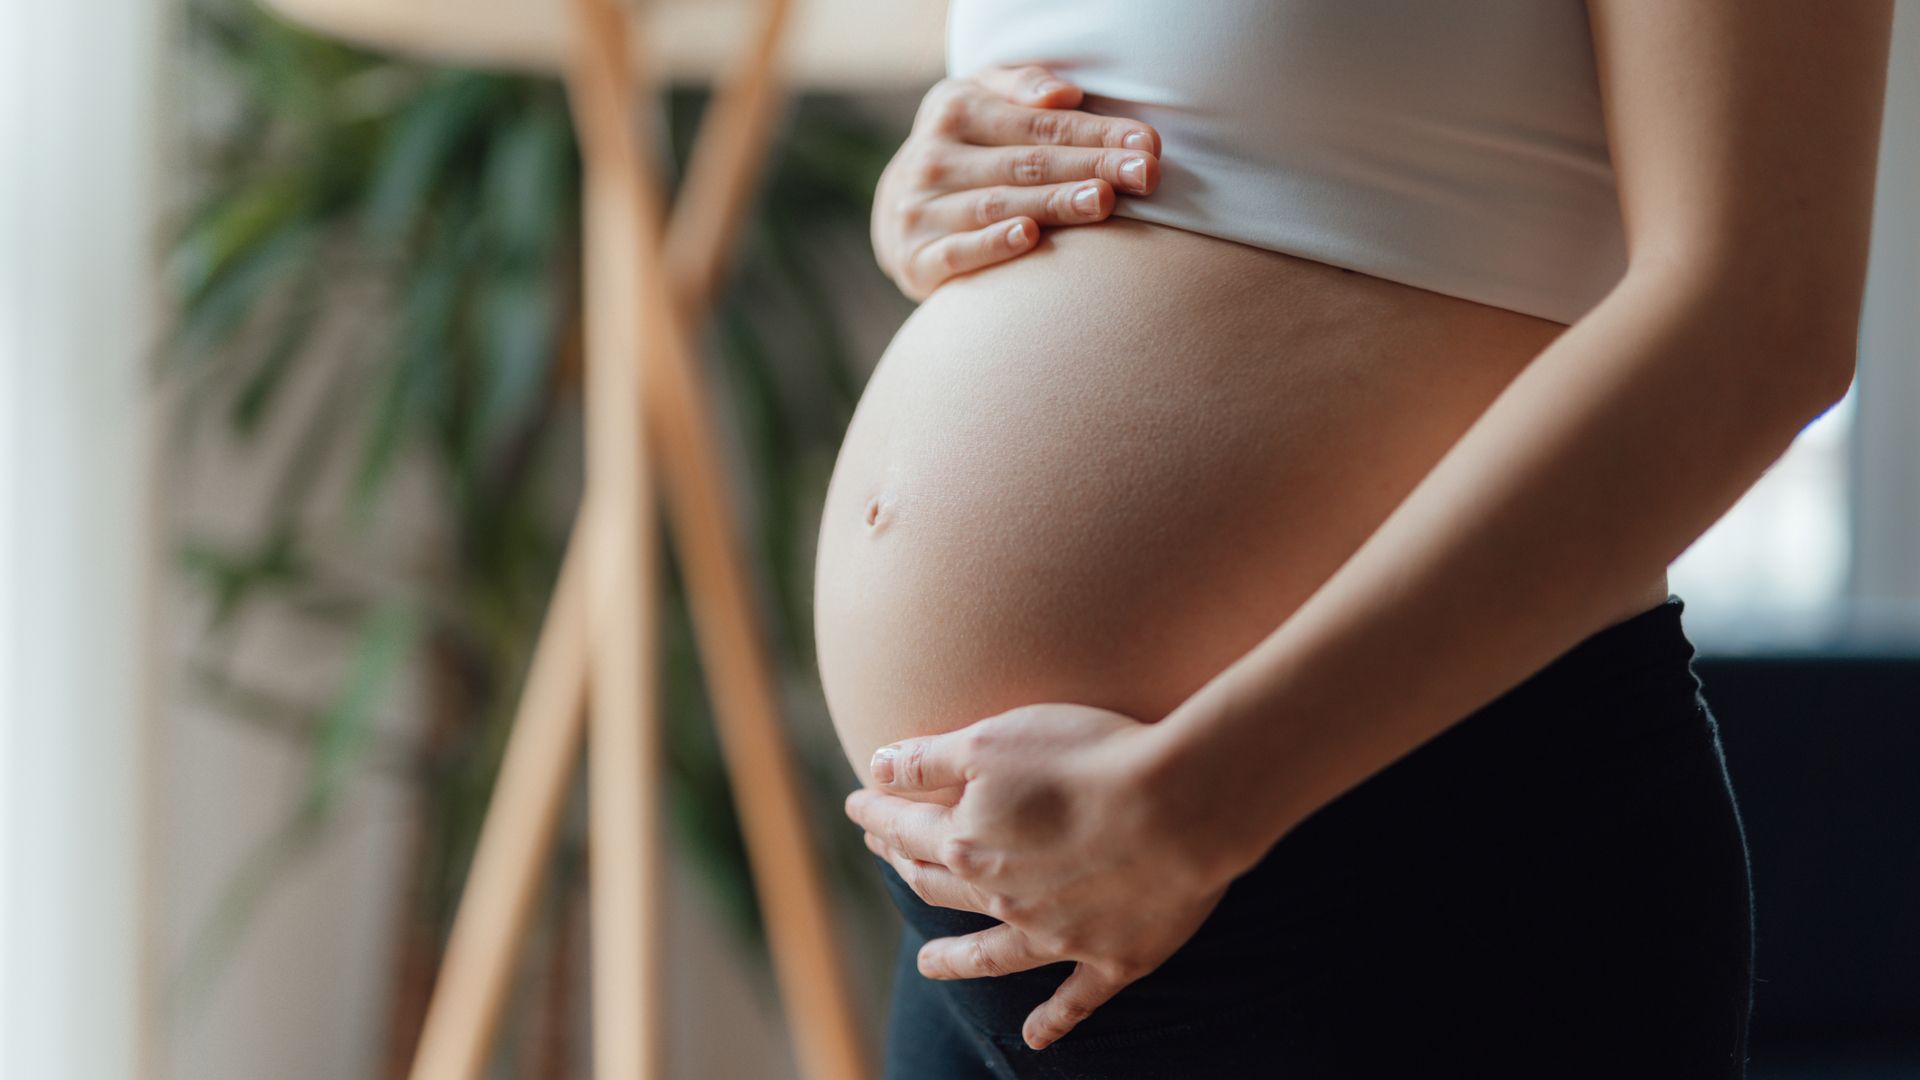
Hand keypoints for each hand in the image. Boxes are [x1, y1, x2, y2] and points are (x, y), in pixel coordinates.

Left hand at [843, 704, 1239, 1050]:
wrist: (1179, 806)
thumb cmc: (1086, 757)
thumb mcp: (991, 740)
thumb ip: (928, 760)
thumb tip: (874, 768)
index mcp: (968, 843)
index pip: (905, 829)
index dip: (877, 815)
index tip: (857, 805)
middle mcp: (1002, 898)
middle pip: (940, 886)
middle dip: (906, 867)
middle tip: (888, 857)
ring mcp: (1057, 936)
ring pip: (990, 954)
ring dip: (955, 959)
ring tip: (928, 964)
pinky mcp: (1112, 958)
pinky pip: (1074, 1000)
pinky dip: (1052, 1021)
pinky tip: (1035, 1039)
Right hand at [872, 64, 1162, 299]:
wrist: (898, 213)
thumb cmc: (965, 149)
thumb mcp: (981, 100)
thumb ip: (1022, 86)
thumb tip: (1064, 94)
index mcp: (954, 109)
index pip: (1039, 123)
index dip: (1095, 133)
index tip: (1147, 144)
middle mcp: (933, 158)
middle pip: (1026, 163)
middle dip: (1090, 167)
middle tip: (1144, 175)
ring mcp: (920, 210)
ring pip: (998, 204)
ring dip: (1053, 203)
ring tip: (1102, 201)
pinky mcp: (915, 258)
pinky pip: (958, 252)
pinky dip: (993, 244)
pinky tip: (1030, 236)